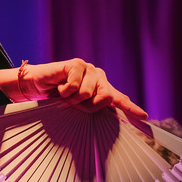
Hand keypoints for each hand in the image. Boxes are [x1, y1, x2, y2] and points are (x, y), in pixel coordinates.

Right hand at [0, 58, 147, 119]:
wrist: (38, 86)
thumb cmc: (58, 99)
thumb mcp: (76, 108)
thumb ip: (91, 110)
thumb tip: (106, 109)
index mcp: (102, 90)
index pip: (119, 100)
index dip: (131, 108)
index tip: (144, 117)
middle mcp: (99, 78)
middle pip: (105, 98)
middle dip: (87, 106)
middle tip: (73, 105)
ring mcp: (88, 69)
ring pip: (87, 93)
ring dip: (72, 99)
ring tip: (64, 95)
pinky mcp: (76, 64)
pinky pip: (74, 85)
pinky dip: (64, 90)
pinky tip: (59, 86)